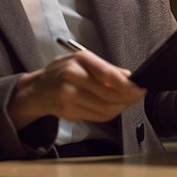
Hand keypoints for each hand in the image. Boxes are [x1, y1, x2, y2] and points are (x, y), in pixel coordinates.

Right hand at [8, 50, 146, 130]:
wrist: (36, 89)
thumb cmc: (61, 71)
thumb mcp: (81, 60)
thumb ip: (105, 68)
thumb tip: (128, 76)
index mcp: (79, 59)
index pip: (107, 74)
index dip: (127, 85)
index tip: (140, 88)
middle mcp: (73, 76)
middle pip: (108, 94)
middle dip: (128, 98)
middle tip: (137, 96)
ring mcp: (69, 96)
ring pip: (105, 108)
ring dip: (120, 107)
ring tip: (127, 102)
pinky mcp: (69, 111)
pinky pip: (97, 116)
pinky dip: (109, 114)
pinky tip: (113, 108)